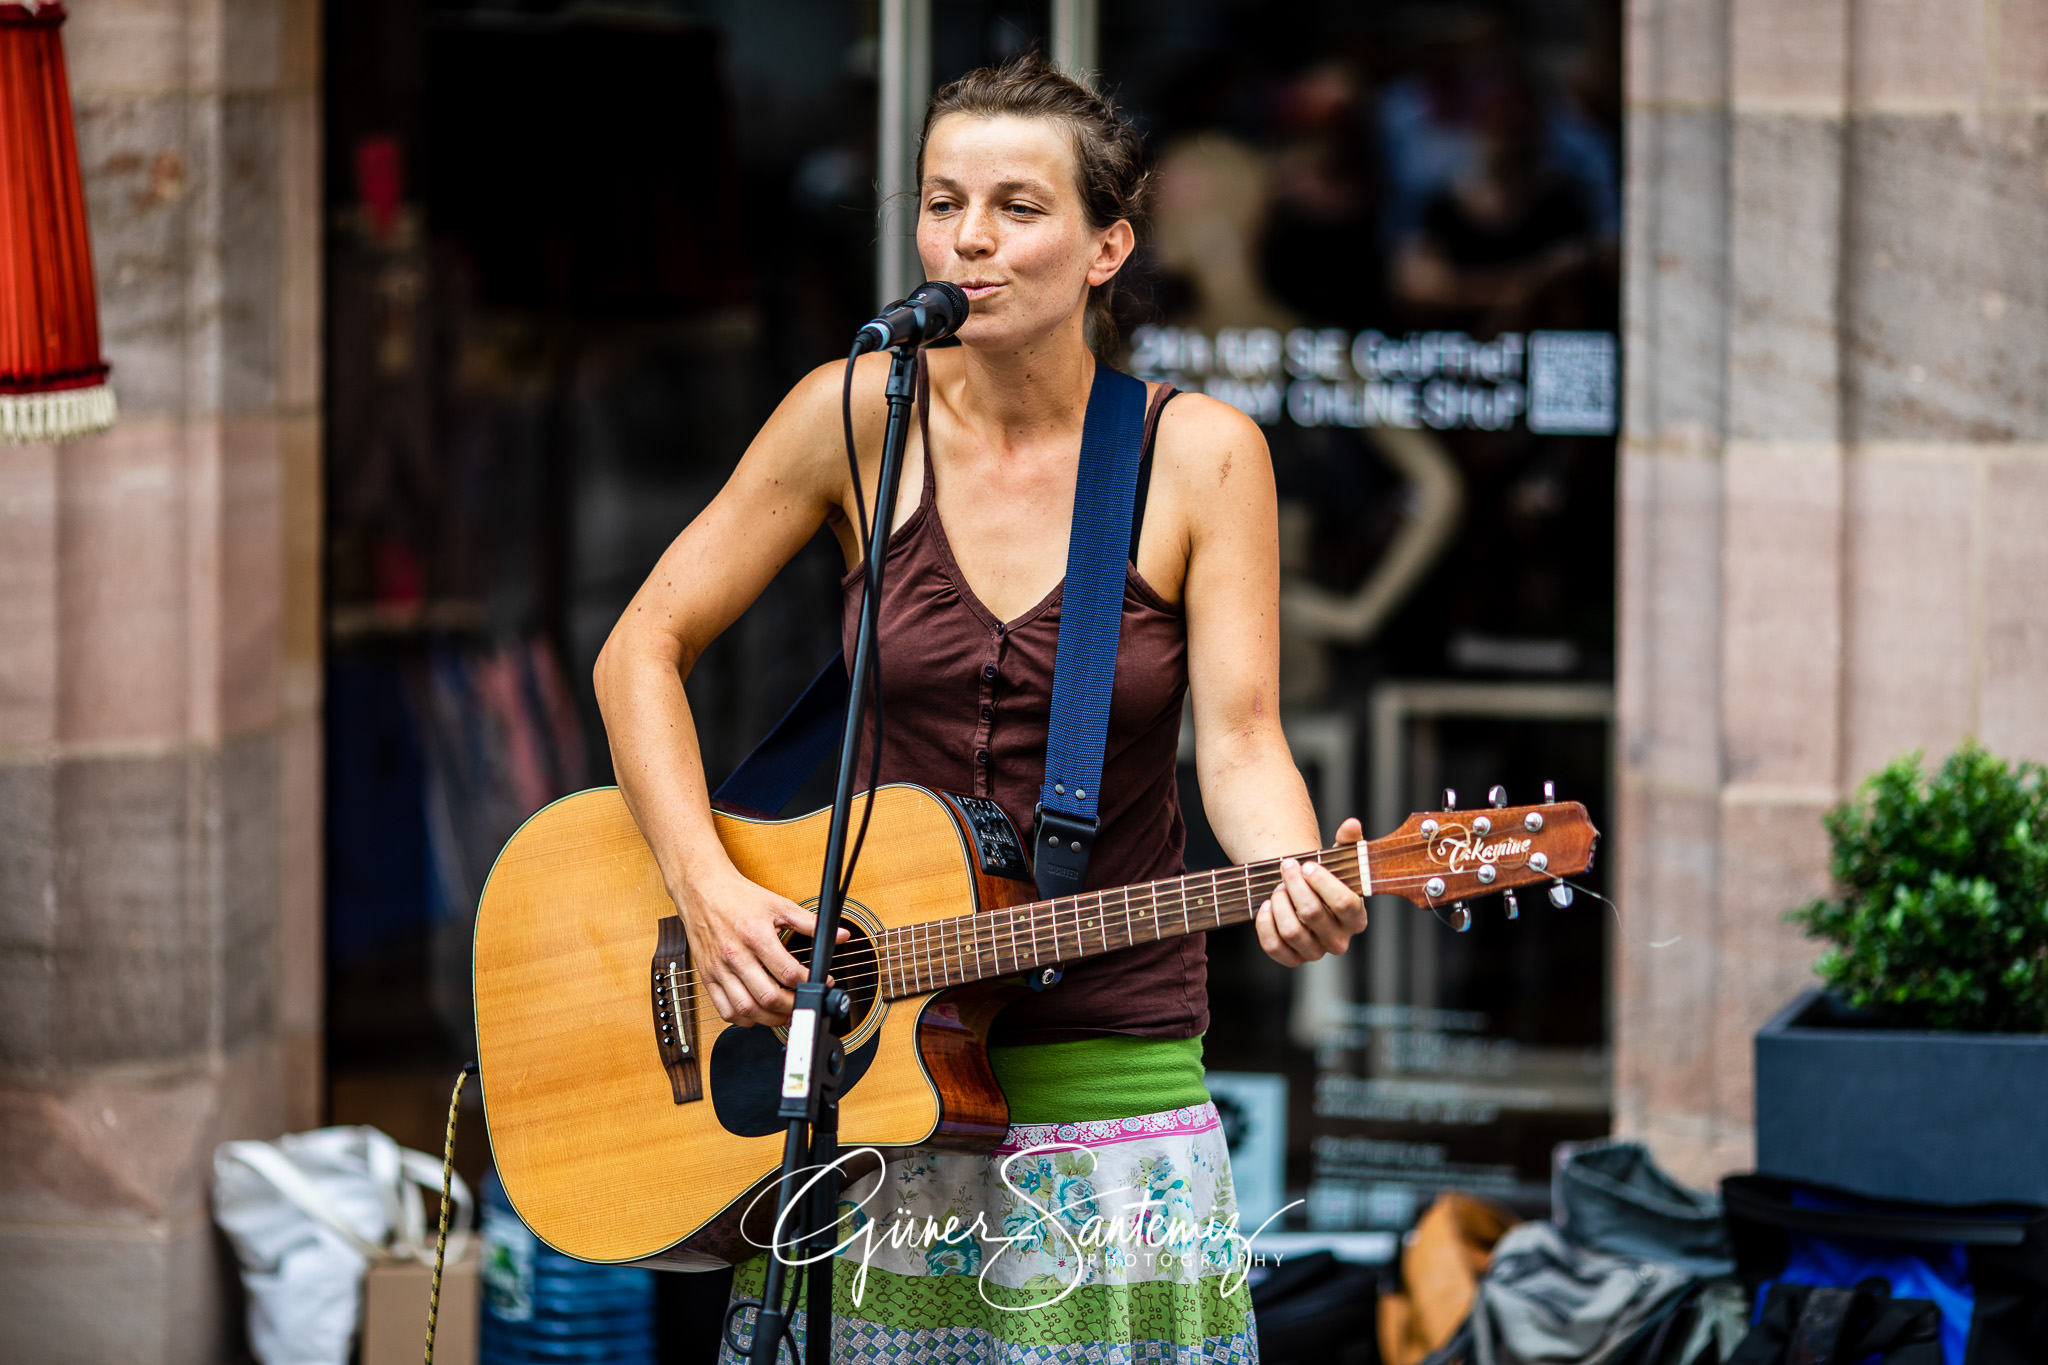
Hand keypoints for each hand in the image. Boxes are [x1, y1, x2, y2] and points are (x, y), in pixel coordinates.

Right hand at [674, 866, 848, 1027]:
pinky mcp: (707, 976)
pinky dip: (743, 1019)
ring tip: (784, 1011)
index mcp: (756, 936)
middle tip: (804, 1002)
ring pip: (746, 1009)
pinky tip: (757, 1011)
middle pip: (768, 996)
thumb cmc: (739, 898)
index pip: (787, 972)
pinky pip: (724, 1010)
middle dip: (792, 1006)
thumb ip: (810, 923)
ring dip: (769, 1018)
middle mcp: (735, 955)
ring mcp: (719, 968)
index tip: (820, 982)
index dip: (809, 982)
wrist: (702, 890)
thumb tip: (840, 935)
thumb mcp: (779, 905)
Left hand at [1254, 817, 1368, 966]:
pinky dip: (1265, 924)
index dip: (1323, 883)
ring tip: (1277, 886)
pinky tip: (1265, 905)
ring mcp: (1315, 952)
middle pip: (1313, 913)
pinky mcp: (1292, 958)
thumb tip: (1352, 825)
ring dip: (1279, 902)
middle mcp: (1339, 941)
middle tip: (1287, 867)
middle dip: (1294, 885)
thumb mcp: (1339, 858)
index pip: (1345, 904)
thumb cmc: (1325, 877)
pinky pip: (1274, 947)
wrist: (1304, 896)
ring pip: (1292, 931)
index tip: (1307, 865)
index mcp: (1356, 918)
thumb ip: (1349, 841)